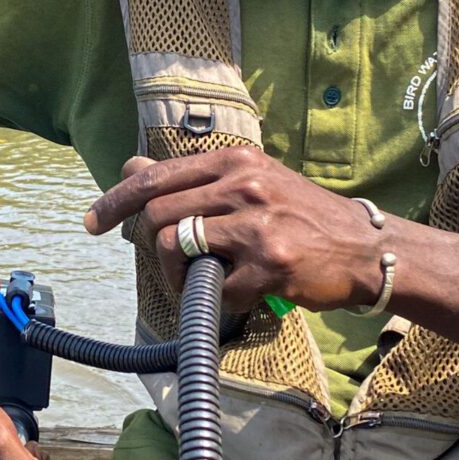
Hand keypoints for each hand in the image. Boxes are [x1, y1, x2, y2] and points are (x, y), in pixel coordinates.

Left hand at [84, 150, 384, 313]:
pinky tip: (244, 295)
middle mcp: (244, 184)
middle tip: (173, 269)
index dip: (115, 201)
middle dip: (152, 249)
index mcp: (235, 160)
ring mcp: (258, 223)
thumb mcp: (250, 180)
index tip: (92, 222)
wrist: (366, 249)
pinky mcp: (272, 263)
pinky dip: (222, 299)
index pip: (155, 177)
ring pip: (177, 248)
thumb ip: (192, 177)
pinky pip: (217, 287)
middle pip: (158, 215)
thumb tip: (131, 166)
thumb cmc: (302, 216)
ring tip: (203, 284)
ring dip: (178, 276)